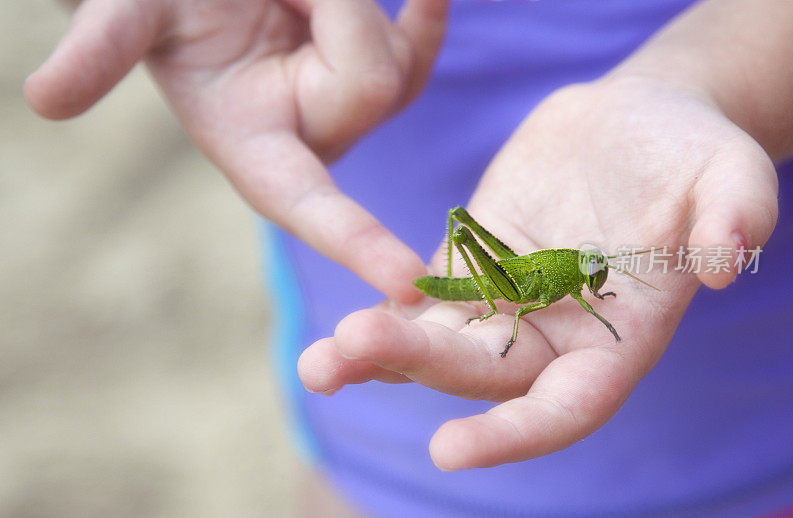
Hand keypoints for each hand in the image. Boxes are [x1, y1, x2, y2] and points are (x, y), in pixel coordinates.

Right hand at [25, 0, 448, 301]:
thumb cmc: (158, 0)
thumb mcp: (130, 12)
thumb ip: (103, 50)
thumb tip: (43, 99)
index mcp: (251, 147)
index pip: (309, 205)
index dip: (355, 242)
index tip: (406, 287)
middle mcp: (308, 139)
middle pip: (370, 91)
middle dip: (334, 16)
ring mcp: (348, 108)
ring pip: (395, 66)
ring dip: (344, 5)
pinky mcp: (379, 72)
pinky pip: (420, 59)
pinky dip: (427, 25)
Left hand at [298, 75, 778, 468]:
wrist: (636, 121)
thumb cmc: (693, 152)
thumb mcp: (731, 172)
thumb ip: (736, 214)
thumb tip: (719, 264)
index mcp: (617, 339)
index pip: (565, 407)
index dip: (512, 435)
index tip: (448, 450)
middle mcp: (555, 336)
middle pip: (480, 374)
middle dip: (416, 368)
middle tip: (344, 351)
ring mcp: (508, 302)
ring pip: (439, 343)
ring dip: (379, 352)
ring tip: (318, 360)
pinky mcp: (474, 263)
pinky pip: (424, 297)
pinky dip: (384, 310)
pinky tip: (333, 325)